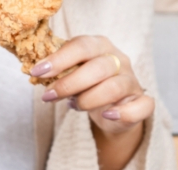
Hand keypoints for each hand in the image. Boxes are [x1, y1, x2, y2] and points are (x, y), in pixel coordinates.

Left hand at [31, 35, 152, 135]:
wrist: (109, 109)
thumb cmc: (86, 86)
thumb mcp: (71, 74)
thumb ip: (59, 72)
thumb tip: (36, 73)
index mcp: (100, 47)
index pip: (81, 46)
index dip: (59, 59)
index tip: (37, 72)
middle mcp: (119, 60)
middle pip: (97, 68)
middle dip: (69, 83)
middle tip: (48, 96)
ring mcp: (132, 81)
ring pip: (114, 87)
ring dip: (87, 100)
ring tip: (72, 106)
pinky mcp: (141, 103)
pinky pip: (141, 106)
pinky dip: (124, 112)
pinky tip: (107, 116)